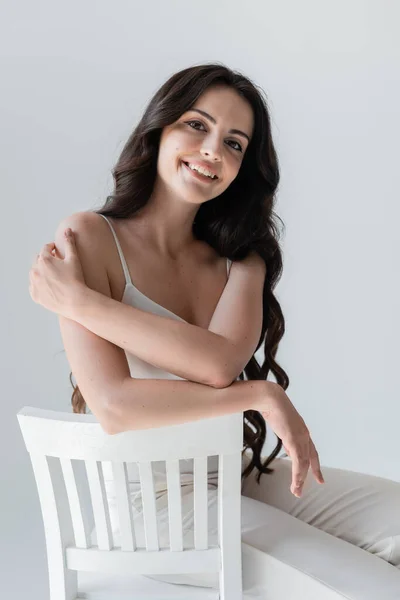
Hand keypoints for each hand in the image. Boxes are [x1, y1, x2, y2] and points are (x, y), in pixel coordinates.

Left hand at [29, 228, 85, 318]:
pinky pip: (34, 287)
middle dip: (45, 259)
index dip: (52, 248)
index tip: (56, 250)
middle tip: (55, 262)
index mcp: (44, 259)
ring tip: (52, 274)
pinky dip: (39, 284)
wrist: (75, 301)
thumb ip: (69, 242)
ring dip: (41, 271)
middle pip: (38, 260)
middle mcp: (36, 270)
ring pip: (34, 273)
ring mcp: (34, 284)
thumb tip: (68, 230)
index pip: (46, 248)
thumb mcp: (74, 258)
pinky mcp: (35, 295)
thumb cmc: (76, 279)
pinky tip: (48, 285)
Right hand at [257, 382, 324, 497]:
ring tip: (295, 491)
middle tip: (302, 490)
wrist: (271, 398)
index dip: (315, 466)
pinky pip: (299, 461)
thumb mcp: (281, 425)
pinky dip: (298, 473)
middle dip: (309, 475)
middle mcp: (304, 435)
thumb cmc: (273, 407)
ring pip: (304, 464)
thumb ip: (287, 436)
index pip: (311, 451)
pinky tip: (296, 482)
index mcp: (302, 431)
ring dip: (300, 479)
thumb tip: (289, 447)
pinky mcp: (294, 439)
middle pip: (310, 459)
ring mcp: (301, 437)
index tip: (318, 478)